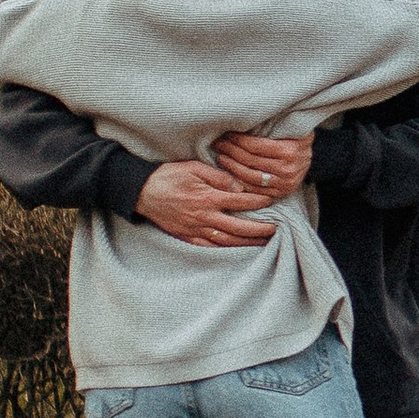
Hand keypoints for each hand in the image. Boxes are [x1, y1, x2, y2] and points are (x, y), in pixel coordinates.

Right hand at [137, 158, 279, 248]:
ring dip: (247, 242)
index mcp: (207, 198)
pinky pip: (211, 246)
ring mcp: (196, 230)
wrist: (142, 192)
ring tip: (263, 242)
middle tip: (276, 228)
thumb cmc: (168, 176)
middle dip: (259, 229)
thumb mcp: (194, 168)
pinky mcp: (187, 237)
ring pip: (227, 241)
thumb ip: (218, 177)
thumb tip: (238, 186)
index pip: (240, 202)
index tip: (270, 200)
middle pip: (239, 228)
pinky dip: (226, 249)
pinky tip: (238, 248)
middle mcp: (204, 217)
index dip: (258, 202)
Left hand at [214, 129, 314, 195]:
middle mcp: (289, 169)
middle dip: (230, 151)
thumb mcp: (287, 125)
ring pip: (250, 177)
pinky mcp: (282, 192)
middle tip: (218, 144)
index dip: (236, 140)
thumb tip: (241, 116)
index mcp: (290, 150)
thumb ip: (270, 123)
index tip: (224, 134)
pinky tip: (230, 173)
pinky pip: (256, 189)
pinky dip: (240, 182)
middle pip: (250, 161)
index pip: (254, 146)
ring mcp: (286, 183)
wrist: (311, 154)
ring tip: (221, 158)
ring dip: (231, 167)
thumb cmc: (294, 135)